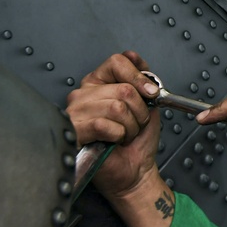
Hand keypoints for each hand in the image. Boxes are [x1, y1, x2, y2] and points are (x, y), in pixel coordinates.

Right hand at [66, 50, 161, 198]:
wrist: (135, 170)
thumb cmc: (138, 140)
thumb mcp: (148, 102)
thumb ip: (141, 78)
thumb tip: (133, 56)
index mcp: (99, 82)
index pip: (117, 62)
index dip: (139, 77)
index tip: (151, 93)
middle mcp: (84, 93)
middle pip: (123, 89)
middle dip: (139, 111)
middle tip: (135, 123)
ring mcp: (76, 112)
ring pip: (117, 107)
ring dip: (130, 126)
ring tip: (124, 134)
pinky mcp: (75, 131)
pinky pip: (105, 125)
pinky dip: (119, 136)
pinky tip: (113, 141)